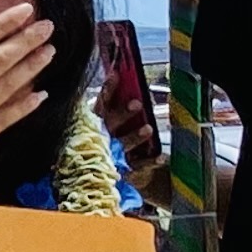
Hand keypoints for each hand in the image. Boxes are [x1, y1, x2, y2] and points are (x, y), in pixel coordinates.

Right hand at [93, 66, 167, 198]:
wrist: (90, 176)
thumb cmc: (99, 142)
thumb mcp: (100, 121)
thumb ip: (109, 103)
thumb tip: (121, 77)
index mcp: (92, 122)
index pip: (101, 103)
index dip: (108, 89)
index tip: (116, 75)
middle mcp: (101, 137)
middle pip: (111, 122)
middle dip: (123, 113)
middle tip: (137, 103)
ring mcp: (111, 153)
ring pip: (122, 144)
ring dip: (135, 136)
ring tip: (148, 129)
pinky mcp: (121, 169)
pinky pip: (136, 166)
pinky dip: (149, 161)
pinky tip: (161, 157)